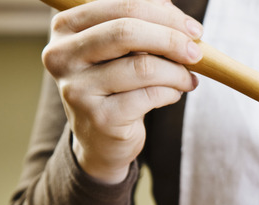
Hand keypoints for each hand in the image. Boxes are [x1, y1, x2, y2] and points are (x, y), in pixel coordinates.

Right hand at [42, 0, 203, 182]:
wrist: (100, 138)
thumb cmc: (115, 84)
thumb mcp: (120, 49)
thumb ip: (139, 24)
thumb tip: (168, 5)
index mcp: (65, 28)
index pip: (121, 7)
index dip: (164, 14)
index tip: (193, 29)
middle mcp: (62, 56)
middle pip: (127, 32)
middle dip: (172, 40)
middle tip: (197, 53)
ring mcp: (78, 89)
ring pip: (143, 67)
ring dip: (177, 72)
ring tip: (188, 79)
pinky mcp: (100, 118)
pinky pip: (150, 96)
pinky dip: (171, 93)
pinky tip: (174, 94)